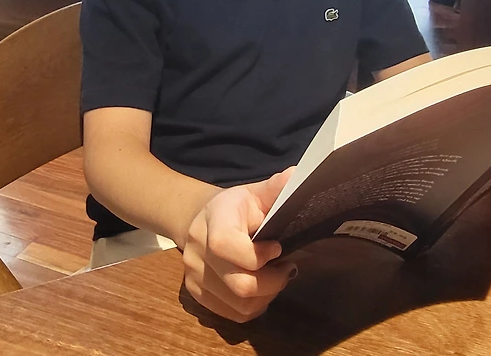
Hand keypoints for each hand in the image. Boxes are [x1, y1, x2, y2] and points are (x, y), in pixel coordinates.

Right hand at [180, 169, 295, 322]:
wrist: (201, 221)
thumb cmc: (235, 208)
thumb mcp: (254, 193)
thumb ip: (275, 188)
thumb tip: (297, 176)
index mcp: (213, 219)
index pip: (224, 245)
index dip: (256, 255)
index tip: (278, 248)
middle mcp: (197, 250)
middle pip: (238, 283)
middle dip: (272, 282)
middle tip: (287, 268)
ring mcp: (194, 275)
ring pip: (239, 304)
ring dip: (266, 296)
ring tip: (276, 278)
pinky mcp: (197, 294)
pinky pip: (233, 314)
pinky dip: (254, 306)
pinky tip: (262, 290)